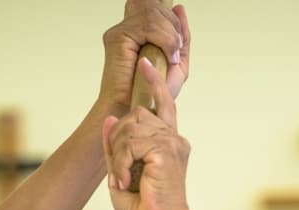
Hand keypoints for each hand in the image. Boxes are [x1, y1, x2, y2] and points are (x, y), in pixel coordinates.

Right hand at [96, 2, 190, 118]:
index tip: (177, 39)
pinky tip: (165, 56)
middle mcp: (128, 28)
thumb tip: (178, 8)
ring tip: (170, 57)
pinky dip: (164, 40)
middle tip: (174, 52)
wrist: (138, 111)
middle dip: (174, 28)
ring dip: (170, 37)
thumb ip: (180, 36)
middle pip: (156, 8)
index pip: (153, 7)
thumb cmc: (152, 95)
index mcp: (138, 32)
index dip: (168, 17)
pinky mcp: (118, 38)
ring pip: (153, 15)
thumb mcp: (177, 62)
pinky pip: (148, 26)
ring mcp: (121, 32)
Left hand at [102, 57, 191, 209]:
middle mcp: (174, 138)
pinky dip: (120, 163)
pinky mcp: (166, 150)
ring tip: (122, 180)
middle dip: (119, 137)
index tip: (145, 64)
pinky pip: (131, 143)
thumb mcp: (121, 173)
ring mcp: (172, 142)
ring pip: (131, 127)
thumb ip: (116, 147)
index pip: (163, 103)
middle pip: (137, 113)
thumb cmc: (146, 209)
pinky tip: (124, 181)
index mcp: (169, 142)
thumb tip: (109, 119)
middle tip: (119, 171)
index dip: (154, 82)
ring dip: (118, 154)